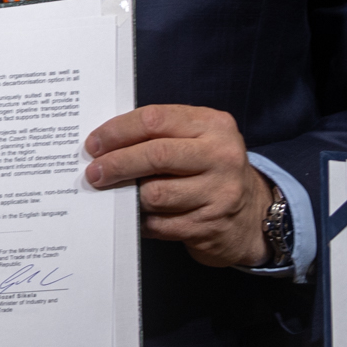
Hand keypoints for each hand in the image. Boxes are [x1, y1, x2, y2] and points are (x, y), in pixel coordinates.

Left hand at [83, 105, 271, 268]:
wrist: (252, 214)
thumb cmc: (212, 170)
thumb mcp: (199, 139)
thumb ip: (163, 134)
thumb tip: (107, 143)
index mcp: (214, 125)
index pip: (155, 120)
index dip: (119, 131)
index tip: (95, 143)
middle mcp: (221, 156)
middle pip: (155, 155)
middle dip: (117, 164)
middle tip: (94, 173)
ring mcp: (218, 193)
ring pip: (155, 193)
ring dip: (127, 195)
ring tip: (114, 193)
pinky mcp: (208, 226)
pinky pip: (159, 224)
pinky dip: (140, 220)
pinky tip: (134, 215)